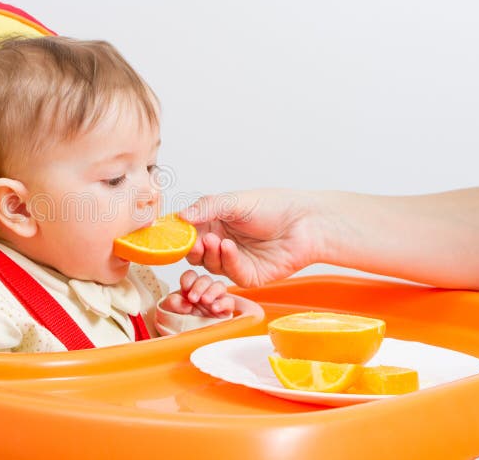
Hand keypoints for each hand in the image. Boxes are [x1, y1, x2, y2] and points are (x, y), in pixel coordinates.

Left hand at [161, 270, 235, 317]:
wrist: (185, 340)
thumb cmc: (177, 324)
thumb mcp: (168, 312)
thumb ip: (172, 303)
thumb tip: (185, 304)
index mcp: (189, 289)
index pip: (191, 275)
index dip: (188, 279)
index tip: (184, 288)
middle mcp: (203, 292)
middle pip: (205, 279)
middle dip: (199, 286)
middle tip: (193, 298)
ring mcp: (214, 301)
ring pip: (219, 286)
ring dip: (212, 291)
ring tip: (205, 301)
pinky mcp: (224, 312)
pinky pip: (229, 302)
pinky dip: (223, 303)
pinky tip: (215, 308)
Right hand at [179, 190, 320, 286]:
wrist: (306, 223)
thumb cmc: (275, 207)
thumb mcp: (235, 201)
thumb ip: (206, 207)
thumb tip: (181, 217)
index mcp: (216, 222)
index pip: (189, 232)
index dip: (180, 235)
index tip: (172, 235)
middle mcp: (222, 242)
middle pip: (195, 253)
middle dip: (192, 248)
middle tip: (196, 241)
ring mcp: (234, 260)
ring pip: (209, 265)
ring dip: (209, 254)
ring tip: (215, 240)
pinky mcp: (248, 276)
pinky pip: (230, 273)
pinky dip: (227, 261)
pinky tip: (229, 247)